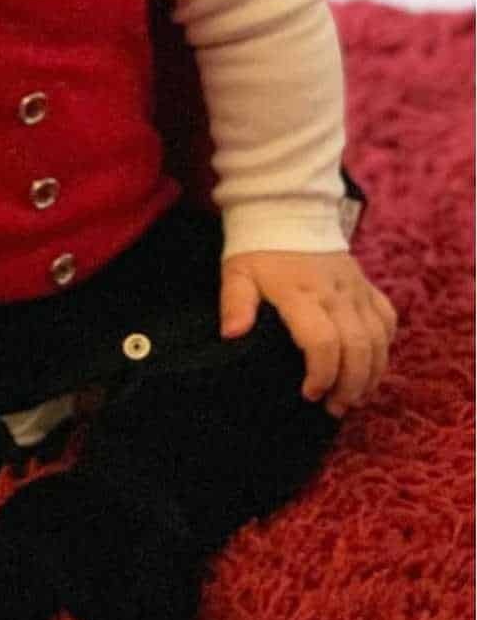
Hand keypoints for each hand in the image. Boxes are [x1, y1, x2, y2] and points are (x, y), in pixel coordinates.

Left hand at [220, 249, 396, 418]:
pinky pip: (387, 320)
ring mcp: (356, 289)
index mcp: (301, 293)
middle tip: (335, 407)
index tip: (309, 394)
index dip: (321, 374)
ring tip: (354, 398)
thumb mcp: (237, 272)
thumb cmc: (259, 250)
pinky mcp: (367, 287)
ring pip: (379, 339)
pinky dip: (384, 348)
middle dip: (351, 385)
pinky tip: (371, 367)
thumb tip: (231, 334)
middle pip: (358, 348)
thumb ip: (234, 303)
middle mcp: (335, 293)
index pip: (323, 341)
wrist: (288, 211)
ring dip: (371, 374)